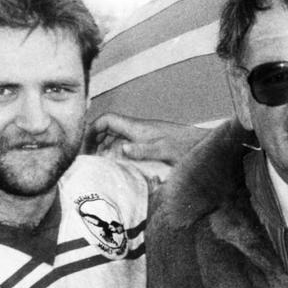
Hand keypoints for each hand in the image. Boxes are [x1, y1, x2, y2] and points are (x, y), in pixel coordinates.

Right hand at [86, 112, 207, 164]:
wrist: (203, 145)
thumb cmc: (186, 146)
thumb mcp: (163, 150)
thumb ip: (142, 150)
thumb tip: (120, 149)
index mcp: (137, 128)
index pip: (107, 120)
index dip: (92, 129)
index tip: (84, 144)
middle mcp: (137, 130)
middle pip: (108, 130)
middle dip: (95, 141)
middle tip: (87, 158)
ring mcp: (143, 138)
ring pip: (116, 139)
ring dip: (105, 149)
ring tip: (98, 164)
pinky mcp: (149, 145)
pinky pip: (127, 147)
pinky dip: (118, 154)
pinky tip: (117, 166)